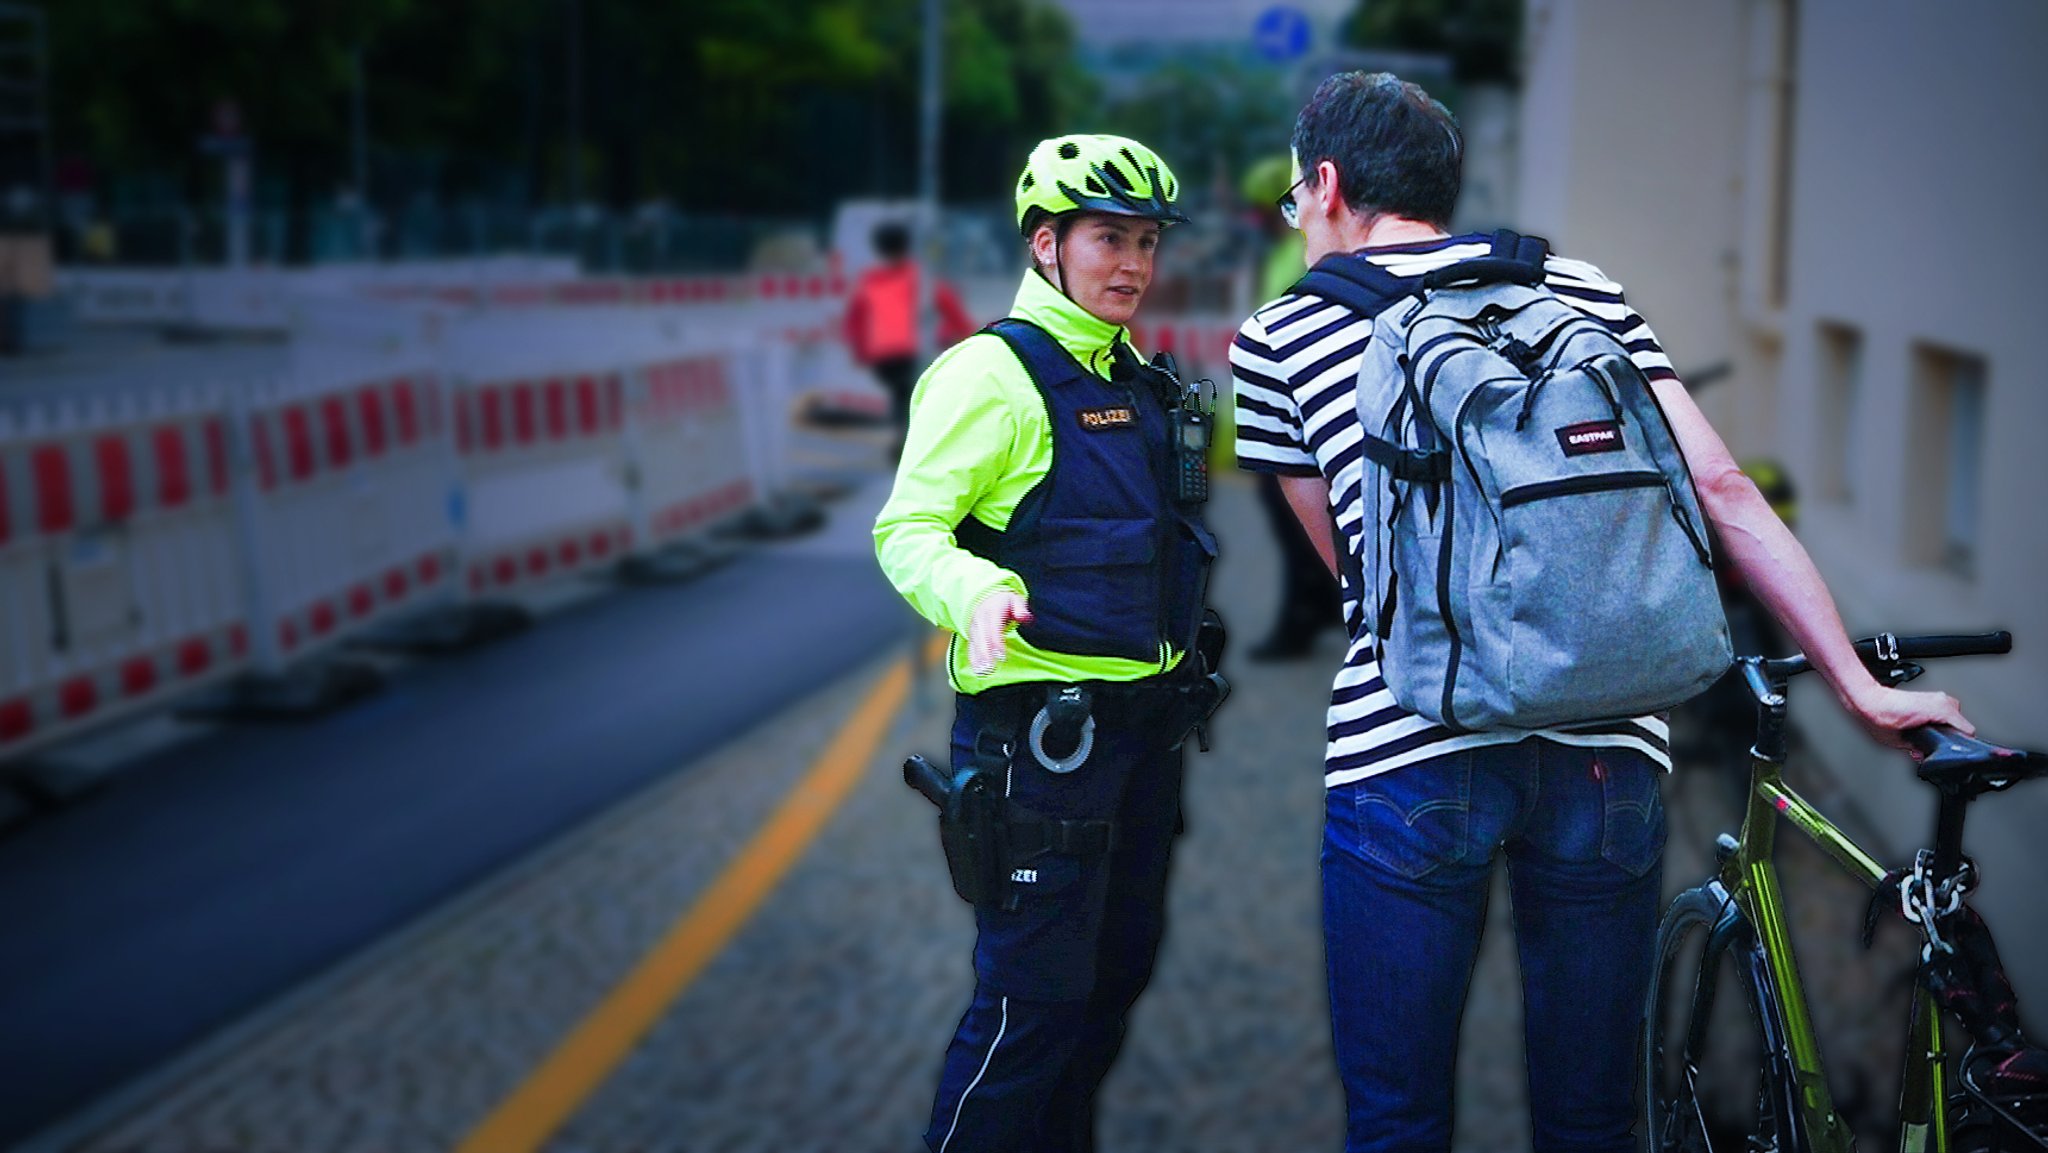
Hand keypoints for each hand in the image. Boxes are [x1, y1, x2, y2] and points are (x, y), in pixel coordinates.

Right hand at [967, 590, 1031, 675]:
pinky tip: (977, 670)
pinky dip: (973, 659)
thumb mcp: (1014, 599)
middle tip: (990, 668)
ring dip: (978, 659)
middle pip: (982, 640)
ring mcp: (974, 629)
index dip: (996, 643)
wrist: (984, 597)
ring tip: (982, 672)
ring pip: (975, 645)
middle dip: (985, 655)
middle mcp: (980, 621)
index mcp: (991, 612)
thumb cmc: (1003, 602)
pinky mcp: (972, 636)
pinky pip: (971, 648)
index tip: (1001, 656)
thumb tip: (1024, 616)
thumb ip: (1020, 608)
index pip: (993, 629)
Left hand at [1841, 682, 1974, 753]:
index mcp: (1941, 710)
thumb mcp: (1903, 742)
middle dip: (1947, 740)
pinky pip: (1942, 714)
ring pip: (1951, 721)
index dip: (1958, 746)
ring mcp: (1937, 697)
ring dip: (1941, 731)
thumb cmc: (1880, 718)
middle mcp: (1943, 701)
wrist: (1867, 701)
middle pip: (1959, 728)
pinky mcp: (1930, 698)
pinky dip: (1936, 723)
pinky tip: (1922, 729)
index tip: (1950, 753)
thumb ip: (1922, 749)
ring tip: (1923, 737)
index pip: (1967, 732)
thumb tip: (1928, 755)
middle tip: (1932, 748)